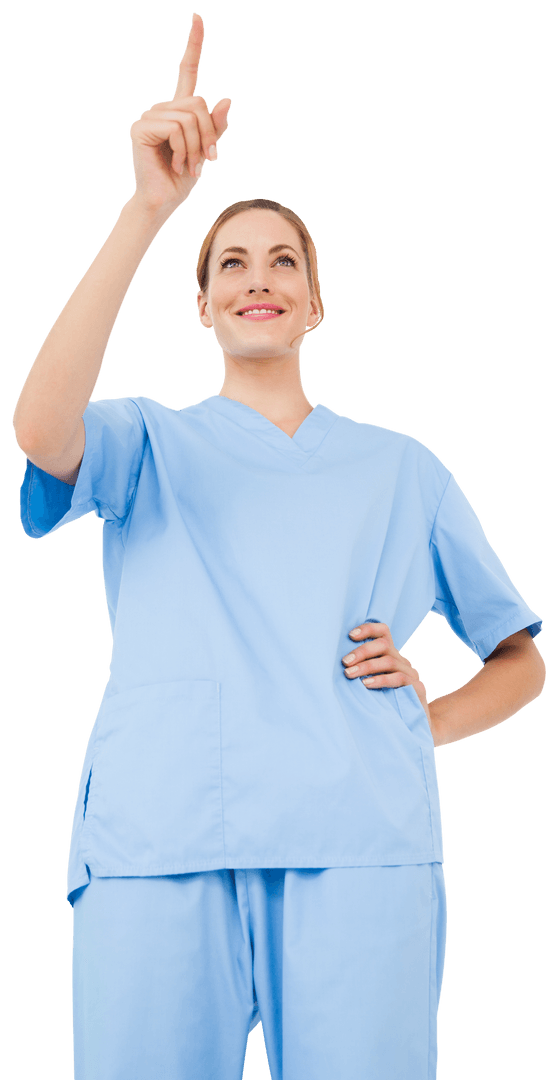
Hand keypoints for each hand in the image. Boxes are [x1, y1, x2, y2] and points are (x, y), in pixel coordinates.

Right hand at [128, 12, 230, 215]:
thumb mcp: (206, 151)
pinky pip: (176, 128)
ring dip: (197, 147)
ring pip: (190, 117)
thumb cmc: (183, 179)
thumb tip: (227, 100)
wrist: (163, 201)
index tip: (198, 17)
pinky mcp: (141, 128)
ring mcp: (150, 117)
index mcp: (178, 110)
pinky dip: (183, 150)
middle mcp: (163, 108)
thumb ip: (215, 128)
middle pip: (199, 103)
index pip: (186, 71)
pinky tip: (175, 164)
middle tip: (206, 162)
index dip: (194, 45)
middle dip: (208, 135)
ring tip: (188, 166)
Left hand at [342, 622, 430, 721]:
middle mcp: (402, 661)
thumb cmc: (385, 704)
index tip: (350, 635)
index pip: (383, 632)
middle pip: (384, 645)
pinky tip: (365, 684)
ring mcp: (411, 674)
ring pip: (389, 661)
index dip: (368, 629)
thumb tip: (337, 664)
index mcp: (391, 656)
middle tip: (344, 662)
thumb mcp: (371, 685)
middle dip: (362, 651)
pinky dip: (380, 680)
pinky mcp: (417, 688)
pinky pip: (399, 678)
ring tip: (349, 674)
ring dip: (366, 666)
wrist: (413, 727)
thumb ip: (361, 672)